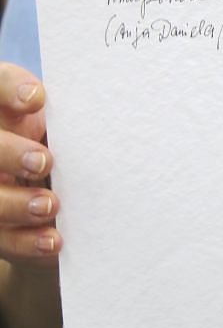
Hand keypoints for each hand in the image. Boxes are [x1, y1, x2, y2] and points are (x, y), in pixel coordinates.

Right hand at [0, 63, 59, 265]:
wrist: (65, 201)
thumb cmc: (70, 148)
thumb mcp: (72, 128)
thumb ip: (75, 119)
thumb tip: (106, 114)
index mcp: (9, 111)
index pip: (0, 85)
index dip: (10, 89)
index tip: (36, 98)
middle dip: (8, 154)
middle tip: (44, 162)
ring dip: (15, 203)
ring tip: (49, 205)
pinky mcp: (1, 229)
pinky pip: (3, 239)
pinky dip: (27, 242)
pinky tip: (52, 240)